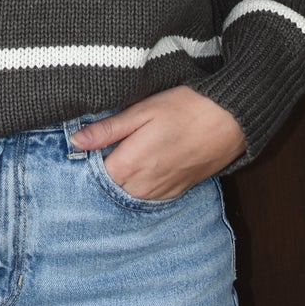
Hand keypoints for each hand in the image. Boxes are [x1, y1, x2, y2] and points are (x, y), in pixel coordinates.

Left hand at [71, 85, 245, 199]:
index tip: (86, 144)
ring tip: (125, 153)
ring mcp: (160, 193)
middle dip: (102, 171)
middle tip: (105, 147)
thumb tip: (75, 141)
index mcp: (129, 165)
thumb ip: (107, 130)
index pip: (92, 174)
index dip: (86, 159)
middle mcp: (143, 187)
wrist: (229, 120)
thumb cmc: (184, 109)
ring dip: (121, 180)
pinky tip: (143, 166)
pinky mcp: (175, 192)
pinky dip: (139, 185)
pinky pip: (147, 196)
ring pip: (127, 194)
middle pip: (108, 187)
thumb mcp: (142, 112)